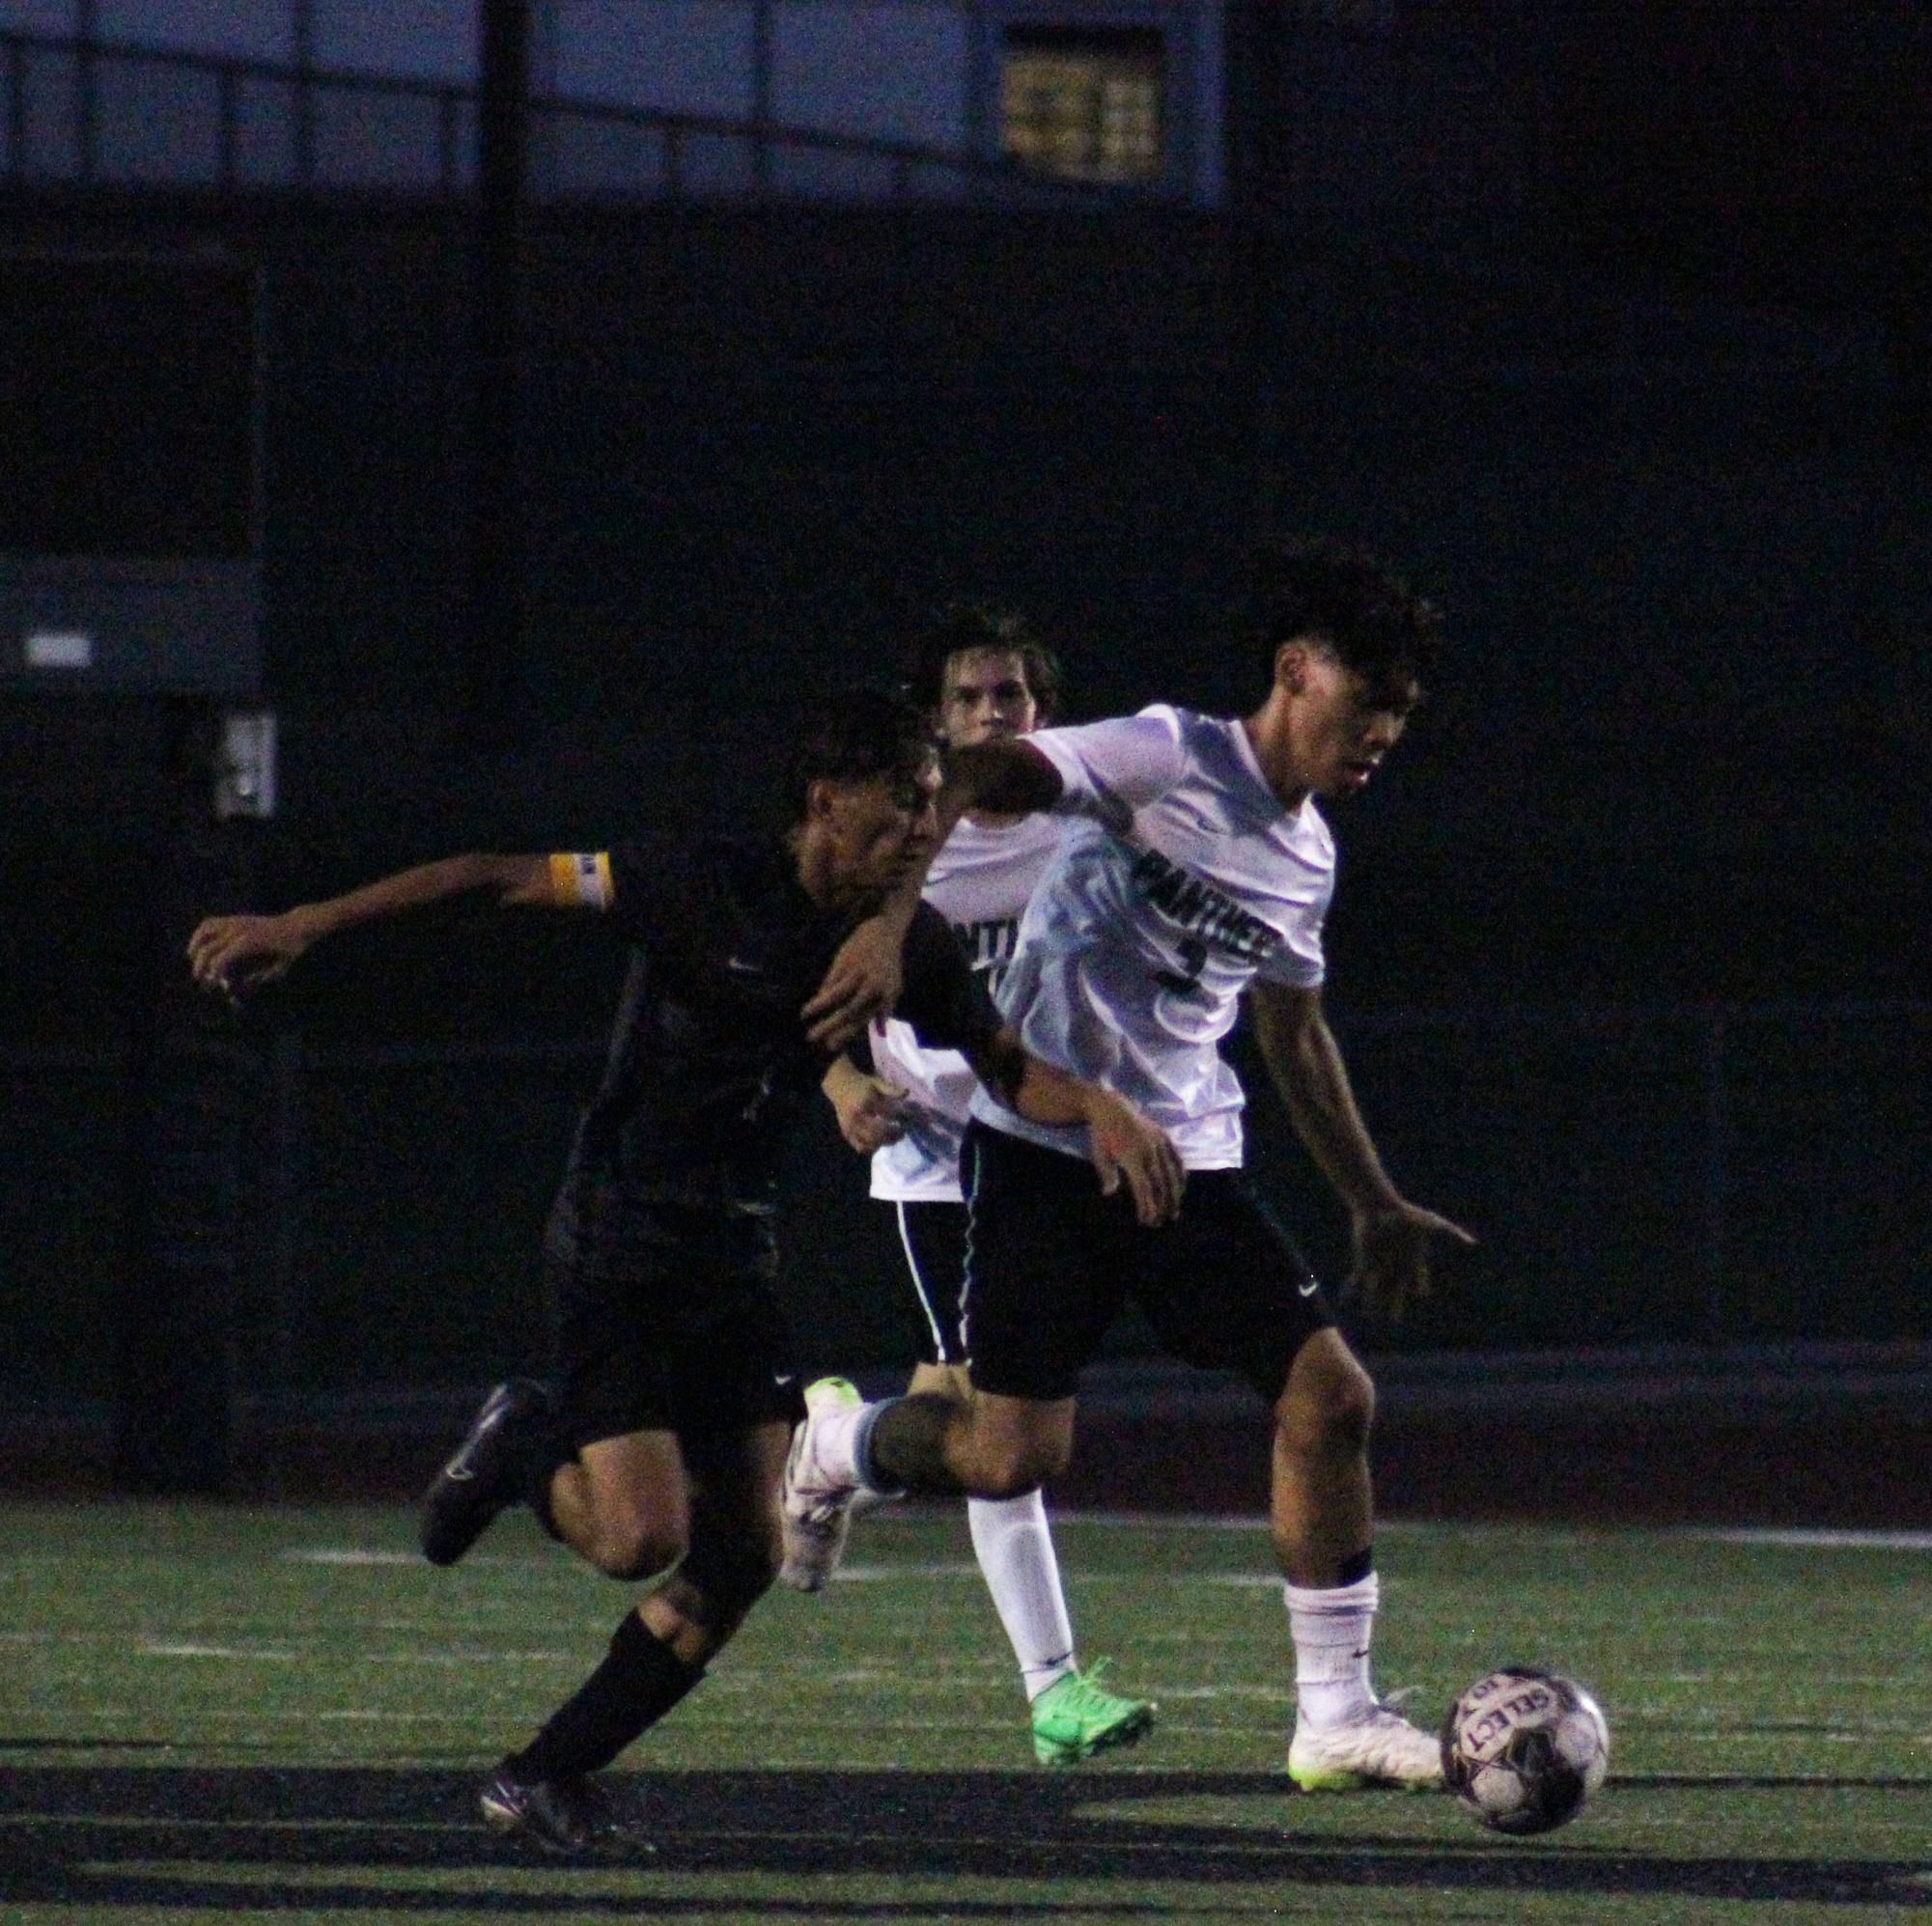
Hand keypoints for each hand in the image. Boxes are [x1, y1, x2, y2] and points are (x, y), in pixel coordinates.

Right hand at [186, 911, 309, 1000]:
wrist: (298, 926)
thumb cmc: (292, 950)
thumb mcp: (280, 968)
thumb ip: (259, 979)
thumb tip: (237, 987)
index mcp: (248, 943)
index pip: (219, 961)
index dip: (212, 975)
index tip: (211, 986)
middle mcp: (238, 930)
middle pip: (208, 949)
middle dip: (200, 967)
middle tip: (201, 980)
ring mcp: (236, 922)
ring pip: (205, 931)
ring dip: (195, 946)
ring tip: (192, 960)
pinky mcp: (236, 918)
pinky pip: (211, 923)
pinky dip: (201, 934)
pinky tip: (199, 945)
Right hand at [803, 916, 904, 1052]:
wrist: (883, 933)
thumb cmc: (887, 965)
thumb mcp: (893, 988)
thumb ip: (885, 1009)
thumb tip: (881, 1033)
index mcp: (884, 996)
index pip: (863, 1020)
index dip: (845, 1034)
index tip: (829, 1047)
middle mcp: (872, 987)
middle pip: (849, 1011)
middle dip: (829, 1026)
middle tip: (812, 1038)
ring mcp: (858, 974)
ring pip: (836, 995)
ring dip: (818, 1007)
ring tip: (804, 1016)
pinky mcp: (846, 962)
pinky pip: (831, 981)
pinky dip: (822, 992)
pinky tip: (812, 1002)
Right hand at [832, 1074, 909, 1154]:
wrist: (840, 1086)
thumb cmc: (862, 1084)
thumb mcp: (877, 1082)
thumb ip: (891, 1088)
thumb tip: (907, 1092)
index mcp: (865, 1102)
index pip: (888, 1113)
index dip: (901, 1116)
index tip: (911, 1117)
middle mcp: (856, 1117)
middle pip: (879, 1132)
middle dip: (894, 1134)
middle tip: (903, 1131)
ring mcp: (850, 1127)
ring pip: (871, 1142)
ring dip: (886, 1142)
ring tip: (895, 1137)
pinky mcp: (847, 1134)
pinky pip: (861, 1147)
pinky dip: (872, 1148)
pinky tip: (881, 1142)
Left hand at [1086, 1094, 1185, 1227]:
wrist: (1110, 1107)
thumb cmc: (1101, 1134)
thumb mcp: (1100, 1155)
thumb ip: (1107, 1174)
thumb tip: (1109, 1193)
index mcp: (1132, 1157)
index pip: (1144, 1188)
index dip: (1147, 1206)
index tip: (1147, 1221)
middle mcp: (1149, 1151)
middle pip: (1161, 1185)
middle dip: (1162, 1205)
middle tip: (1161, 1222)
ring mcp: (1159, 1143)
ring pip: (1172, 1174)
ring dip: (1175, 1195)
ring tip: (1174, 1212)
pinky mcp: (1164, 1136)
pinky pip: (1177, 1158)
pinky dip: (1181, 1174)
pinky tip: (1181, 1187)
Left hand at [1344, 1198, 1475, 1321]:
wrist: (1378, 1206)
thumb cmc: (1405, 1214)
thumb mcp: (1432, 1223)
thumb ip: (1452, 1232)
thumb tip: (1473, 1242)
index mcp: (1412, 1260)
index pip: (1418, 1279)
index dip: (1420, 1287)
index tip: (1422, 1294)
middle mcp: (1395, 1266)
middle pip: (1397, 1291)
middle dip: (1396, 1305)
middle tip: (1395, 1320)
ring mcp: (1378, 1266)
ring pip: (1377, 1291)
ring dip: (1373, 1303)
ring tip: (1371, 1316)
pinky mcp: (1363, 1262)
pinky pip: (1356, 1280)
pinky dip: (1351, 1289)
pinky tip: (1345, 1298)